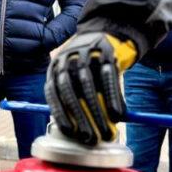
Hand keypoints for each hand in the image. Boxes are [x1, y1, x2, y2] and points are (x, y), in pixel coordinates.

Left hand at [45, 30, 137, 144]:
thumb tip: (78, 135)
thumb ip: (73, 100)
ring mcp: (86, 54)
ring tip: (106, 133)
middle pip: (71, 90)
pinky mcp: (106, 52)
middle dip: (80, 117)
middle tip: (90, 139)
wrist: (104, 32)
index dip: (61, 114)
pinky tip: (118, 115)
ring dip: (98, 113)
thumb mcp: (74, 78)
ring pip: (90, 85)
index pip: (54, 92)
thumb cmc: (87, 66)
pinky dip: (113, 99)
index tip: (71, 133)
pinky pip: (109, 78)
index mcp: (55, 68)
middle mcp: (67, 59)